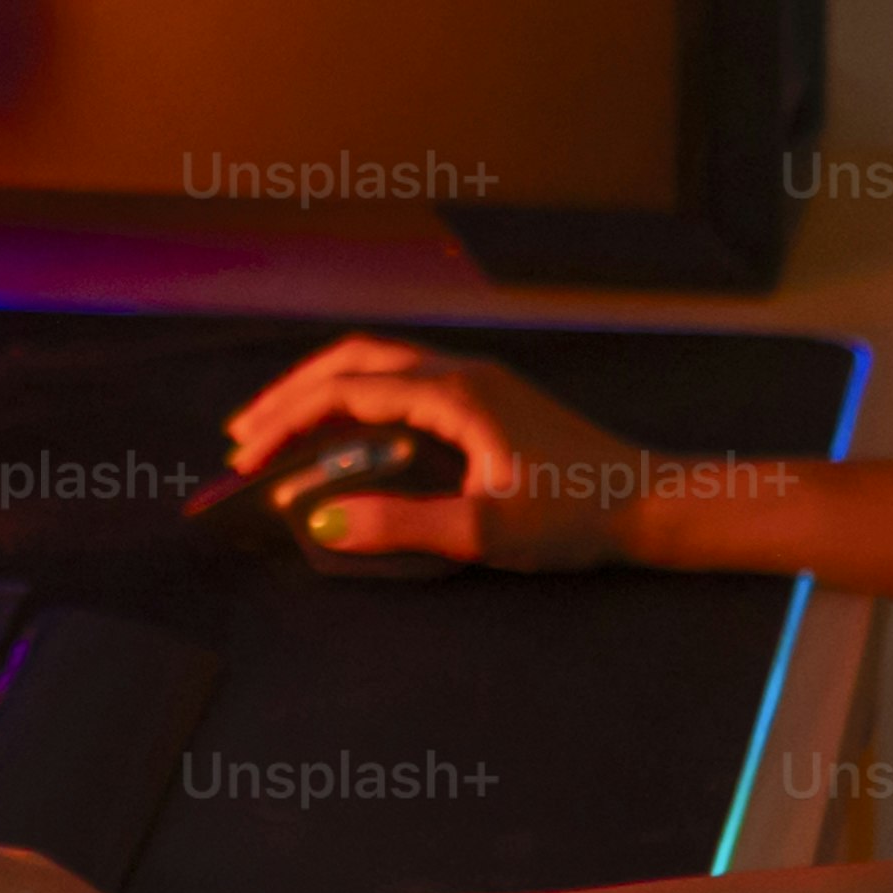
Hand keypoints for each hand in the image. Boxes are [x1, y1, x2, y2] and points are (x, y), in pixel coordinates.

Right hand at [221, 335, 660, 571]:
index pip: (346, 393)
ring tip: (280, 428)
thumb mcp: (484, 531)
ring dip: (323, 390)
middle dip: (292, 395)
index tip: (245, 459)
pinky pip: (402, 379)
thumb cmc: (575, 515)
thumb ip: (402, 525)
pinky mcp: (486, 398)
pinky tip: (345, 431)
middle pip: (352, 360)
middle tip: (243, 436)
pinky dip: (358, 397)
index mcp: (454, 392)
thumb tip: (322, 522)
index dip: (287, 423)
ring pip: (378, 363)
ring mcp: (475, 380)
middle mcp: (459, 372)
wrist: (648, 502)